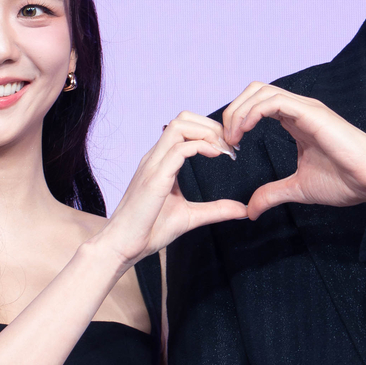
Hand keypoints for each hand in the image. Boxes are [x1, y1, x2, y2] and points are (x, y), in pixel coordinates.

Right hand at [93, 112, 248, 265]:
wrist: (122, 246)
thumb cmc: (149, 230)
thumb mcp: (190, 217)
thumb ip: (215, 210)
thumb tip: (242, 210)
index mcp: (161, 162)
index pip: (184, 128)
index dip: (210, 131)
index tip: (229, 150)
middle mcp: (155, 157)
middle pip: (183, 118)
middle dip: (211, 125)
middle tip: (230, 146)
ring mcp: (153, 165)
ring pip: (179, 126)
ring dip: (207, 132)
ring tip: (223, 150)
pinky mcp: (154, 178)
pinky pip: (178, 149)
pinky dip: (201, 146)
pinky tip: (215, 156)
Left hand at [222, 82, 365, 219]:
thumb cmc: (345, 181)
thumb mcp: (298, 188)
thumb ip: (272, 193)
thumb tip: (251, 209)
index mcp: (295, 121)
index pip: (257, 105)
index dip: (237, 120)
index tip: (228, 147)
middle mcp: (299, 109)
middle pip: (254, 91)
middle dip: (232, 112)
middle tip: (225, 140)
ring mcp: (306, 108)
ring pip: (261, 91)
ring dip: (239, 111)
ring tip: (232, 138)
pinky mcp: (312, 113)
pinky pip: (274, 101)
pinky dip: (253, 112)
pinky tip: (244, 132)